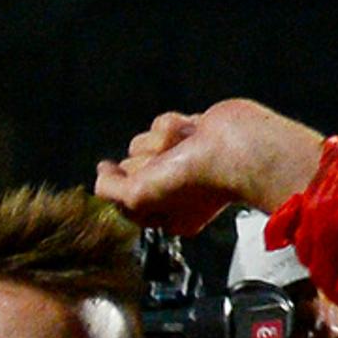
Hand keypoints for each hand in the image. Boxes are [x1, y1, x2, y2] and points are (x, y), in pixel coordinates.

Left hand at [94, 100, 327, 235]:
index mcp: (163, 213)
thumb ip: (109, 190)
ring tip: (183, 148)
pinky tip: (192, 133)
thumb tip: (101, 172)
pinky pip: (161, 124)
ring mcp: (181, 159)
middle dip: (145, 162)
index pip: (125, 196)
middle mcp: (171, 188)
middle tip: (170, 166)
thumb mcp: (137, 198)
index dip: (127, 186)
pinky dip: (173, 125)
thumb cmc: (194, 180)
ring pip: (143, 142)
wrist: (236, 148)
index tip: (138, 182)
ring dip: (159, 142)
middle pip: (131, 166)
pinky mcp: (190, 133)